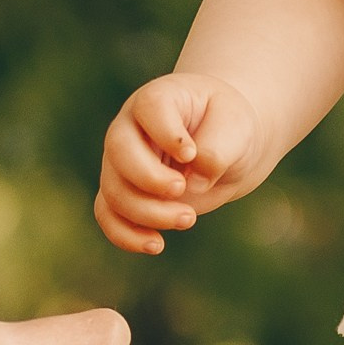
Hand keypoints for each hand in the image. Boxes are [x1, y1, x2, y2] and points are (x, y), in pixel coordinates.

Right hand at [95, 74, 266, 254]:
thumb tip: (194, 182)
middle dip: (151, 179)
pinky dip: (126, 235)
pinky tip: (156, 244)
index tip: (192, 153)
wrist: (222, 145)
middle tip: (184, 190)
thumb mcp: (236, 128)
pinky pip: (107, 215)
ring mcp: (120, 161)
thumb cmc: (227, 126)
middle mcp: (130, 127)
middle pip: (120, 152)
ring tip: (188, 218)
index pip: (150, 108)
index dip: (167, 135)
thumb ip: (217, 149)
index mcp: (158, 99)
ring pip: (114, 190)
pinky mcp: (123, 192)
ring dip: (149, 213)